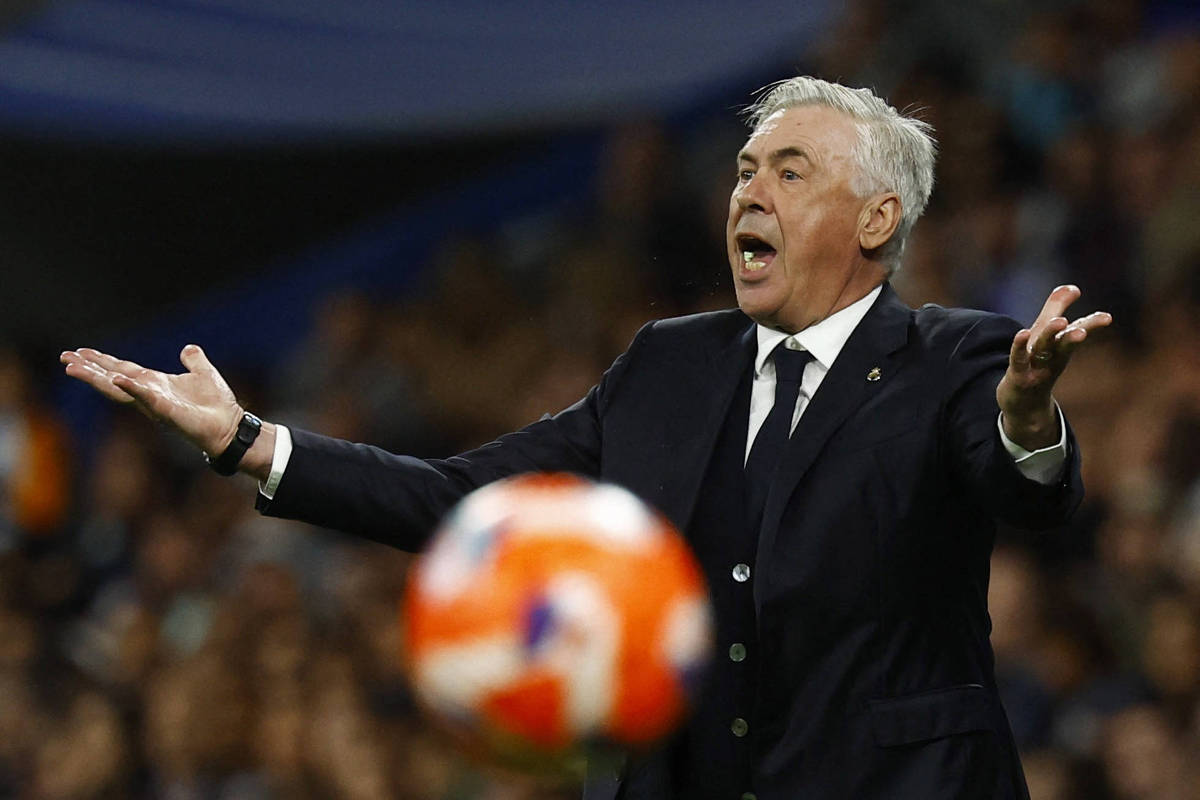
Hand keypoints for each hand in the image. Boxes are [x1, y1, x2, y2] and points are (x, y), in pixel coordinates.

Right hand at [60, 344, 243, 456]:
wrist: (230, 426)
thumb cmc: (216, 405)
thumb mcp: (203, 374)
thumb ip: (194, 361)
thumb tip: (188, 348)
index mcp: (155, 384)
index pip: (122, 370)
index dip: (102, 361)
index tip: (80, 352)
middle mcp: (149, 394)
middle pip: (112, 378)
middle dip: (89, 369)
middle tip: (65, 357)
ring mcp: (155, 404)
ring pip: (119, 389)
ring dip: (97, 378)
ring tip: (74, 368)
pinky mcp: (167, 412)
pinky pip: (147, 398)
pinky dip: (132, 389)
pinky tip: (117, 379)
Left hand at [996, 285, 1111, 449]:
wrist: (1023, 402)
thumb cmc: (1037, 362)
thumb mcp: (1046, 334)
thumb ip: (1057, 308)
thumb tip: (1073, 287)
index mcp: (1062, 347)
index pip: (1078, 332)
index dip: (1092, 324)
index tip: (1107, 317)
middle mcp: (1053, 358)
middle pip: (1065, 343)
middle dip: (1075, 334)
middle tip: (1083, 329)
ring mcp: (1036, 368)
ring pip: (1044, 350)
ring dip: (1052, 336)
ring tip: (1061, 322)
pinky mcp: (1017, 375)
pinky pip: (1018, 359)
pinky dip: (1020, 347)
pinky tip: (1022, 333)